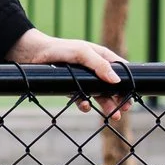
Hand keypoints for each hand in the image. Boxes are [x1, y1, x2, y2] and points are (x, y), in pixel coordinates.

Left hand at [7, 29, 128, 115]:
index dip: (127, 83)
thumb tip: (116, 80)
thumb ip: (99, 65)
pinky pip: (81, 99)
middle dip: (119, 99)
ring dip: (106, 105)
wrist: (32, 54)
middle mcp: (95, 69)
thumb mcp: (82, 53)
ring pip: (99, 95)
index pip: (120, 71)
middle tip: (124, 110)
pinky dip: (85, 104)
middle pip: (112, 87)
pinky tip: (85, 106)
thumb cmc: (59, 48)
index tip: (131, 95)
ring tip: (112, 116)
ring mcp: (83, 80)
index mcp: (102, 57)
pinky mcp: (71, 88)